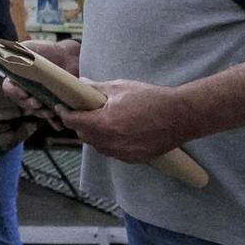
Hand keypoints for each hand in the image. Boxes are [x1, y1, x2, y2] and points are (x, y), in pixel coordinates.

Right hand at [0, 38, 79, 114]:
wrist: (68, 57)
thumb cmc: (46, 51)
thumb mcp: (28, 49)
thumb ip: (16, 52)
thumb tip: (7, 54)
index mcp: (16, 78)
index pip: (9, 88)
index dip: (14, 92)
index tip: (23, 92)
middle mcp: (26, 91)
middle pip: (23, 103)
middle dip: (30, 105)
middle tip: (37, 103)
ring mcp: (40, 98)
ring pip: (37, 111)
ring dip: (42, 113)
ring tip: (50, 112)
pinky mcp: (53, 104)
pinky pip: (52, 117)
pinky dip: (55, 121)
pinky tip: (58, 124)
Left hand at [63, 79, 195, 162]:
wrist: (182, 116)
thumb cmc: (152, 99)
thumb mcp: (121, 87)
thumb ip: (97, 88)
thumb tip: (81, 85)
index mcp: (105, 123)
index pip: (74, 122)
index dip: (65, 114)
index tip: (62, 107)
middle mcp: (111, 141)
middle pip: (83, 136)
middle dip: (79, 124)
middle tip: (82, 112)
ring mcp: (123, 153)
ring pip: (97, 146)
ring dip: (93, 135)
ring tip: (100, 121)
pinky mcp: (134, 159)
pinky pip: (113, 152)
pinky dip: (109, 143)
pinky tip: (116, 132)